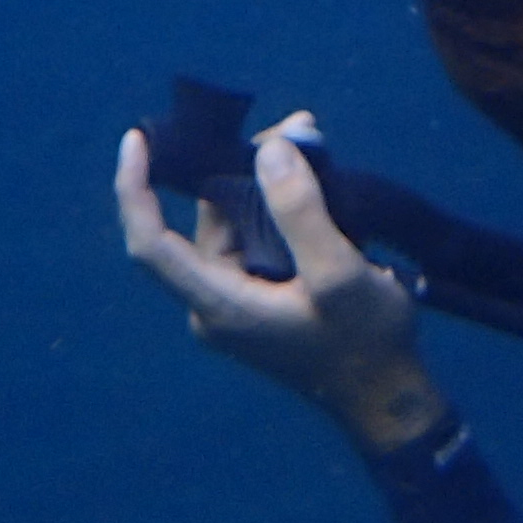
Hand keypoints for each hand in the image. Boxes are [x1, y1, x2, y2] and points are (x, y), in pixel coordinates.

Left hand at [115, 113, 449, 456]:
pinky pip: (255, 239)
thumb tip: (268, 149)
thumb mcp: (341, 275)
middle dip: (239, 166)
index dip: (134, 190)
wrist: (388, 396)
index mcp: (219, 305)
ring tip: (311, 140)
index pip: (151, 245)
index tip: (137, 138)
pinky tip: (313, 176)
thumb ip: (301, 213)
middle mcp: (215, 304)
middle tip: (296, 126)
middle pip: (206, 220)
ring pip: (234, 223)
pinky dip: (277, 206)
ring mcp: (236, 302)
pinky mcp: (259, 297)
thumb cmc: (366, 343)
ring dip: (265, 182)